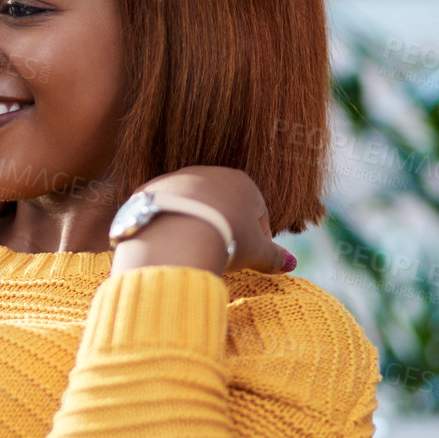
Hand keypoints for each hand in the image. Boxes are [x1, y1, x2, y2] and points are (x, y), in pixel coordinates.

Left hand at [109, 166, 295, 276]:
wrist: (177, 232)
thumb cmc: (226, 239)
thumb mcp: (257, 252)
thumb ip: (275, 257)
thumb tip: (290, 264)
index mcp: (241, 182)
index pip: (256, 212)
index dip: (257, 238)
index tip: (250, 259)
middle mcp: (208, 173)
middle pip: (221, 206)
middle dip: (223, 229)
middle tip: (220, 255)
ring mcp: (176, 179)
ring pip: (190, 207)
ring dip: (194, 226)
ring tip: (193, 251)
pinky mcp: (149, 191)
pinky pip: (163, 211)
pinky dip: (168, 225)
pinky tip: (169, 244)